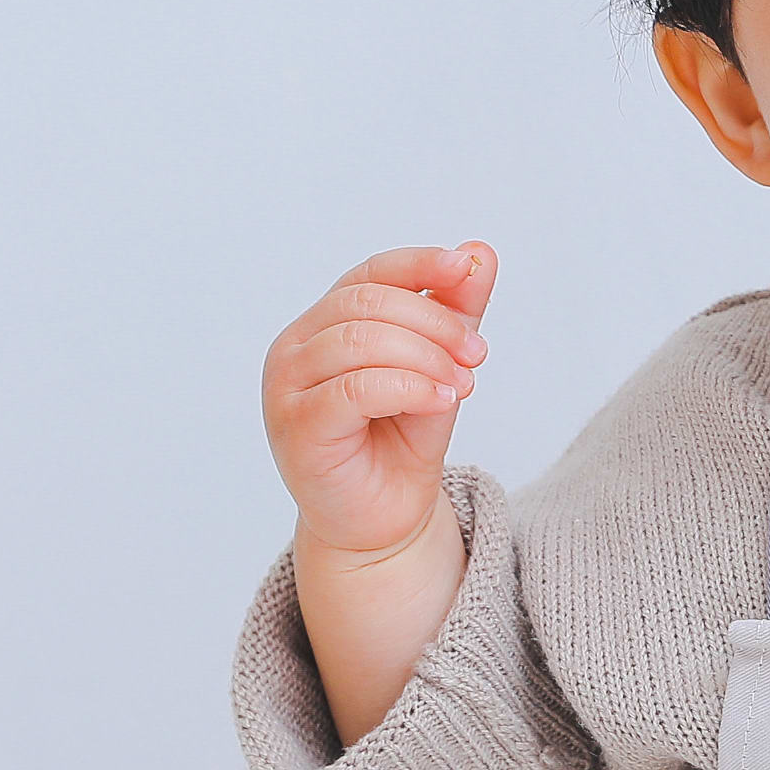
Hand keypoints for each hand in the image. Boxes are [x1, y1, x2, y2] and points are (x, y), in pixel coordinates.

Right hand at [263, 244, 494, 556]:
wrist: (385, 517)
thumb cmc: (401, 439)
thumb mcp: (439, 366)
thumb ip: (455, 313)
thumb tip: (482, 252)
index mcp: (325, 323)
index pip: (370, 274)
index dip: (419, 264)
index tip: (466, 267)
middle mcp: (296, 347)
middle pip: (368, 304)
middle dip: (435, 322)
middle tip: (477, 354)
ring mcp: (288, 386)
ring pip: (362, 342)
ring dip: (426, 357)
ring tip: (463, 384)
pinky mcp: (297, 426)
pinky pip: (356, 389)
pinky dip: (410, 388)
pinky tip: (442, 400)